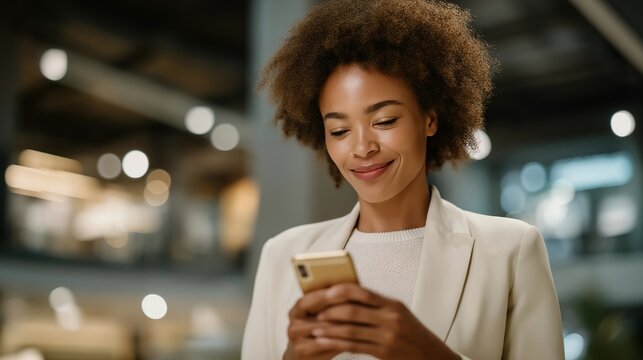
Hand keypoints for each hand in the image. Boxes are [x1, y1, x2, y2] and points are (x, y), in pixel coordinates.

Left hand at [286, 283, 460, 359]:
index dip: (341, 291)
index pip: (362, 292)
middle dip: (330, 311)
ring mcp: (387, 336)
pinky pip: (354, 346)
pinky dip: (336, 343)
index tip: (325, 292)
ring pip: (350, 330)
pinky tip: (325, 342)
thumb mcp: (399, 313)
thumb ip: (376, 305)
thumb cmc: (411, 332)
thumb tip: (347, 295)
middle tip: (314, 311)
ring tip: (315, 328)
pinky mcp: (383, 352)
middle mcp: (390, 318)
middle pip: (352, 311)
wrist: (432, 355)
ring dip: (329, 329)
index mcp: (392, 304)